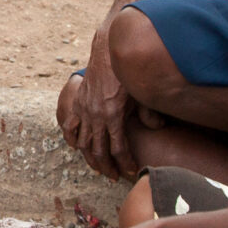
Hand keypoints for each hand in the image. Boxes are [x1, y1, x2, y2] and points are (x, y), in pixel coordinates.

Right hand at [61, 33, 139, 181]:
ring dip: (90, 158)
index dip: (125, 163)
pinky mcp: (77, 103)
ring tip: (98, 167)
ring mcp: (84, 110)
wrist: (108, 50)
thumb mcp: (141, 93)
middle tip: (114, 176)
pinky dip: (72, 139)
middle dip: (107, 167)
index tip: (131, 171)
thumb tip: (158, 128)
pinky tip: (77, 147)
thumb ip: (149, 113)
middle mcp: (96, 116)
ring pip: (83, 143)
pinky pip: (69, 126)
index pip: (119, 148)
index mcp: (113, 116)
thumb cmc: (127, 71)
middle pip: (99, 151)